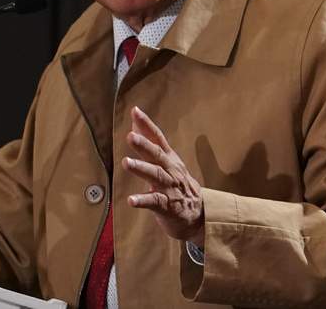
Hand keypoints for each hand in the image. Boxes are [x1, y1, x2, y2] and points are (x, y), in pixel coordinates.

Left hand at [122, 106, 204, 244]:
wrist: (199, 215)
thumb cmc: (177, 186)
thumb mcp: (167, 163)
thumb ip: (150, 146)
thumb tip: (134, 125)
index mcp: (170, 159)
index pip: (158, 138)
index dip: (147, 125)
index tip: (135, 111)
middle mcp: (171, 170)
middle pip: (157, 155)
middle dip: (144, 145)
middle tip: (130, 136)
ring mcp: (170, 188)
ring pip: (156, 176)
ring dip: (141, 168)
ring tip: (126, 162)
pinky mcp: (168, 206)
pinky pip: (155, 202)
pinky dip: (143, 200)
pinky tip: (131, 200)